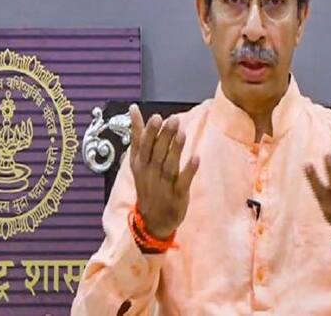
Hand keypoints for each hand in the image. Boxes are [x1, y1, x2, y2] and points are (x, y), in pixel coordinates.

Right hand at [129, 104, 199, 239]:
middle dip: (164, 136)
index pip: (143, 146)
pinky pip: (183, 182)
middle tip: (173, 120)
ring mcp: (163, 185)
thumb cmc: (147, 183)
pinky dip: (189, 170)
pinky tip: (196, 157)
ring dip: (175, 150)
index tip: (156, 116)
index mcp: (140, 164)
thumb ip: (137, 135)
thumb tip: (133, 109)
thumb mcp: (138, 161)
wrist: (152, 221)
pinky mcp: (177, 196)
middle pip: (156, 153)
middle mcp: (150, 173)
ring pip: (169, 165)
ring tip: (182, 134)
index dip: (149, 132)